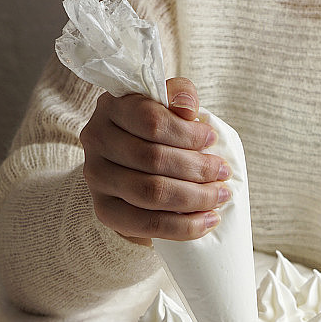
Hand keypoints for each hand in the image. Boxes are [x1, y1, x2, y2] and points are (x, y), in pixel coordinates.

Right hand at [80, 77, 230, 244]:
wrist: (134, 169)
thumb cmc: (158, 134)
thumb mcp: (168, 106)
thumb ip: (180, 96)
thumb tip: (189, 110)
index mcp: (112, 107)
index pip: (151, 120)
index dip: (188, 133)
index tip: (212, 139)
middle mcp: (96, 140)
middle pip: (153, 158)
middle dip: (197, 168)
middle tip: (224, 173)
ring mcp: (96, 177)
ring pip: (152, 192)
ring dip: (195, 197)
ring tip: (220, 196)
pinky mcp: (105, 211)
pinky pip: (148, 224)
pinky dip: (184, 226)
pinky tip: (208, 221)